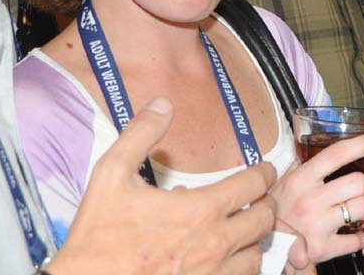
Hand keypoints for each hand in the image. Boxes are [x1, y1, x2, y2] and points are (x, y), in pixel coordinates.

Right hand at [50, 97, 275, 274]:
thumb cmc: (97, 237)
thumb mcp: (110, 175)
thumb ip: (140, 135)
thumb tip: (163, 104)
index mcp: (200, 211)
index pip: (254, 185)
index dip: (264, 173)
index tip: (264, 170)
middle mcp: (214, 245)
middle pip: (265, 220)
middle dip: (266, 204)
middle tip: (259, 198)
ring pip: (257, 255)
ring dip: (254, 240)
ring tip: (243, 230)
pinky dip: (241, 267)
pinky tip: (225, 259)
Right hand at [272, 132, 363, 267]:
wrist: (260, 246)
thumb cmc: (276, 211)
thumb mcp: (285, 182)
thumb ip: (303, 164)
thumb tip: (320, 140)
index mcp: (302, 178)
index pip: (338, 153)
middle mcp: (309, 199)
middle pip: (359, 182)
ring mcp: (316, 224)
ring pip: (363, 208)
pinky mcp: (321, 249)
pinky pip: (357, 239)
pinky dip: (361, 238)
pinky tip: (354, 235)